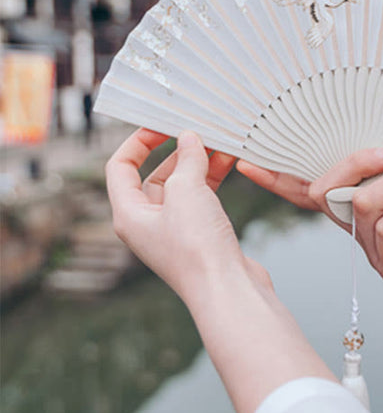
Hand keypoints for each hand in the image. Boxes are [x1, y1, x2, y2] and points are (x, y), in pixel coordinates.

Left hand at [106, 128, 264, 300]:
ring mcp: (175, 230)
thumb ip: (187, 159)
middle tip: (198, 130)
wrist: (228, 288)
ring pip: (184, 185)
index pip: (121, 167)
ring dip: (200, 162)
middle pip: (155, 175)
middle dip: (177, 151)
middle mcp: (148, 223)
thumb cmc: (197, 248)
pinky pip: (202, 197)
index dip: (138, 142)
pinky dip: (213, 178)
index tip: (162, 124)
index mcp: (129, 215)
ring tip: (220, 141)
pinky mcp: (200, 234)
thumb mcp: (187, 191)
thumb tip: (190, 138)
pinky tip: (230, 162)